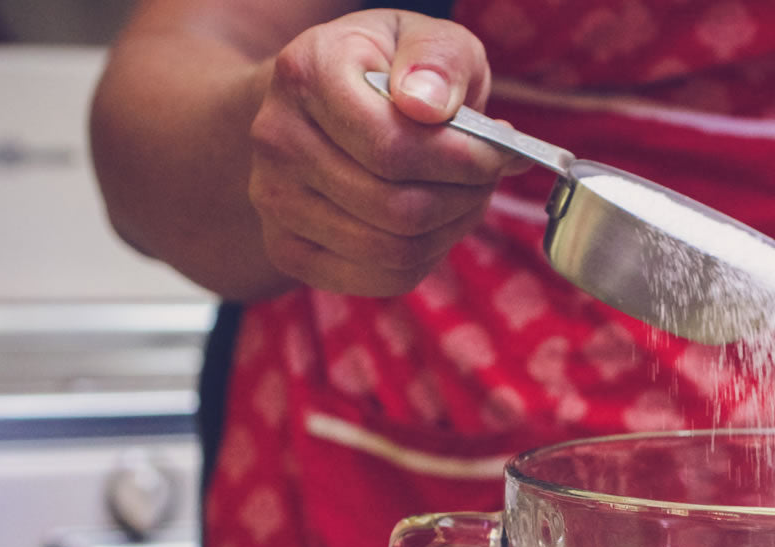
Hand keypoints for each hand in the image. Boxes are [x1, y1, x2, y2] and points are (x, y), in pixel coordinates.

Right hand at [245, 10, 528, 296]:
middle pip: (398, 208)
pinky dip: (426, 258)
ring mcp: (275, 199)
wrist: (318, 106)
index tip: (499, 153)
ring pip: (394, 251)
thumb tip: (431, 106)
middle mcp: (277, 138)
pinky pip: (382, 279)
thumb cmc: (383, 71)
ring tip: (464, 196)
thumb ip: (438, 59)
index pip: (395, 146)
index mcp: (307, 74)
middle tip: (487, 178)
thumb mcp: (422, 38)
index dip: (464, 161)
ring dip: (451, 229)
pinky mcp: (288, 249)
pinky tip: (434, 224)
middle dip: (464, 198)